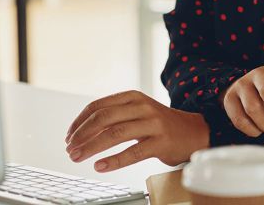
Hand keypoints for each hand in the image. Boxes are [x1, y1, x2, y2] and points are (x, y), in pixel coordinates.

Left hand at [64, 90, 208, 170]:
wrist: (194, 131)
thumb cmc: (161, 124)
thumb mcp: (139, 112)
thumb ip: (116, 116)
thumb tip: (83, 131)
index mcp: (133, 97)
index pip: (99, 106)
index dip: (80, 121)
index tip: (69, 135)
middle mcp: (142, 107)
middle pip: (104, 118)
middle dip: (82, 134)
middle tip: (70, 148)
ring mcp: (153, 124)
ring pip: (115, 134)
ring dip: (91, 147)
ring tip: (78, 157)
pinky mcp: (161, 142)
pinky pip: (132, 152)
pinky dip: (113, 161)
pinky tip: (100, 166)